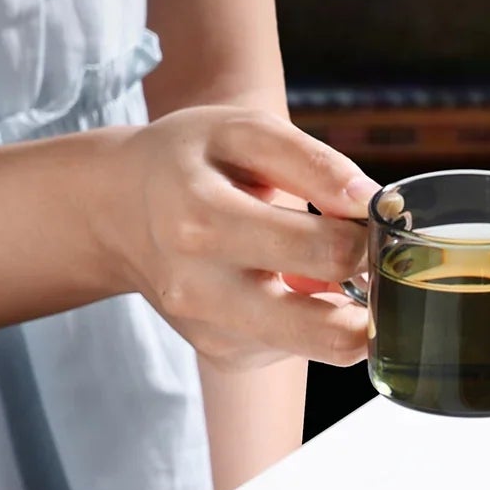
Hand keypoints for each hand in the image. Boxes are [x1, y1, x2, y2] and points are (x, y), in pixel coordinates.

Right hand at [104, 107, 374, 368]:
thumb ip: (314, 163)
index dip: (369, 239)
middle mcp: (200, 290)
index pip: (327, 252)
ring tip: (315, 263)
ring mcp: (211, 333)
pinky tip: (282, 282)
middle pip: (331, 333)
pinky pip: (300, 350)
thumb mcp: (243, 133)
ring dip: (343, 310)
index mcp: (202, 220)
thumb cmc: (190, 163)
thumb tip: (372, 202)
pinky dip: (311, 318)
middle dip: (373, 299)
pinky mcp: (223, 356)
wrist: (115, 209)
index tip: (370, 222)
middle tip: (369, 260)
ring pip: (325, 347)